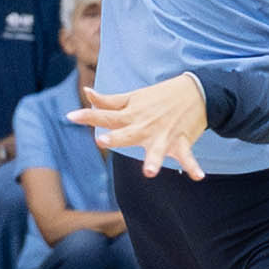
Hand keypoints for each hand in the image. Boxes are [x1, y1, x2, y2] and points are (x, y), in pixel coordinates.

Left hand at [70, 75, 205, 179]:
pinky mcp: (181, 142)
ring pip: (157, 150)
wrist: (196, 91)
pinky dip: (193, 166)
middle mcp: (145, 126)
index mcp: (132, 115)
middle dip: (116, 138)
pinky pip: (187, 157)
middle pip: (127, 134)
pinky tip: (198, 177)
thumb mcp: (133, 97)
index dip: (89, 116)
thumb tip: (86, 92)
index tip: (70, 116)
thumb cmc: (160, 96)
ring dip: (154, 160)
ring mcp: (163, 135)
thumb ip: (109, 100)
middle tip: (102, 141)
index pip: (106, 115)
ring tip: (151, 172)